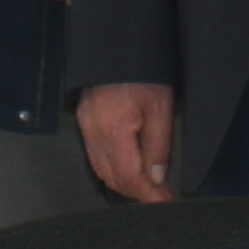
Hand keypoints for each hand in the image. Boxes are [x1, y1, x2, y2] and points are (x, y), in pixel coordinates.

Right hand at [73, 82, 177, 202]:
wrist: (117, 46)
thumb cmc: (144, 74)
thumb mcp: (160, 107)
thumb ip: (158, 145)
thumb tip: (156, 178)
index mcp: (113, 130)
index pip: (129, 176)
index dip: (148, 194)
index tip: (165, 203)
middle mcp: (93, 133)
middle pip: (112, 177)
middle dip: (136, 192)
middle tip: (159, 197)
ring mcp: (85, 128)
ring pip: (101, 170)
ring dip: (124, 183)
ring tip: (147, 188)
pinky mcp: (83, 122)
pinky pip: (95, 157)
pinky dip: (112, 169)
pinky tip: (128, 170)